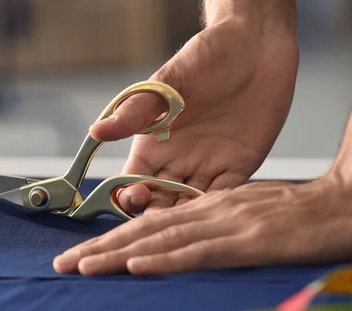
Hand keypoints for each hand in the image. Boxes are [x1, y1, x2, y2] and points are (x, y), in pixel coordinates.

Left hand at [53, 176, 351, 274]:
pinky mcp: (247, 239)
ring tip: (83, 267)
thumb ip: (214, 228)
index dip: (113, 239)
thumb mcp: (245, 216)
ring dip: (119, 255)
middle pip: (144, 231)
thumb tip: (184, 245)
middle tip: (63, 265)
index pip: (150, 224)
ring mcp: (225, 223)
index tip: (83, 254)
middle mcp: (207, 210)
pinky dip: (165, 259)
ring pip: (161, 239)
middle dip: (100, 248)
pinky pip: (199, 250)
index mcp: (206, 205)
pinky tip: (137, 266)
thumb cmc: (296, 214)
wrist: (344, 203)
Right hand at [89, 15, 298, 212]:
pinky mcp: (239, 165)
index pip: (134, 180)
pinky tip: (215, 213)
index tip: (135, 199)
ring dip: (187, 217)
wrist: (256, 44)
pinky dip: (218, 208)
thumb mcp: (167, 84)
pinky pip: (225, 194)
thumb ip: (134, 113)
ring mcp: (208, 164)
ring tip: (187, 225)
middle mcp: (178, 159)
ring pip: (191, 203)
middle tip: (160, 220)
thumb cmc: (206, 56)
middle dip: (157, 214)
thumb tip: (96, 131)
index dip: (130, 195)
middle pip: (161, 200)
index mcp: (154, 143)